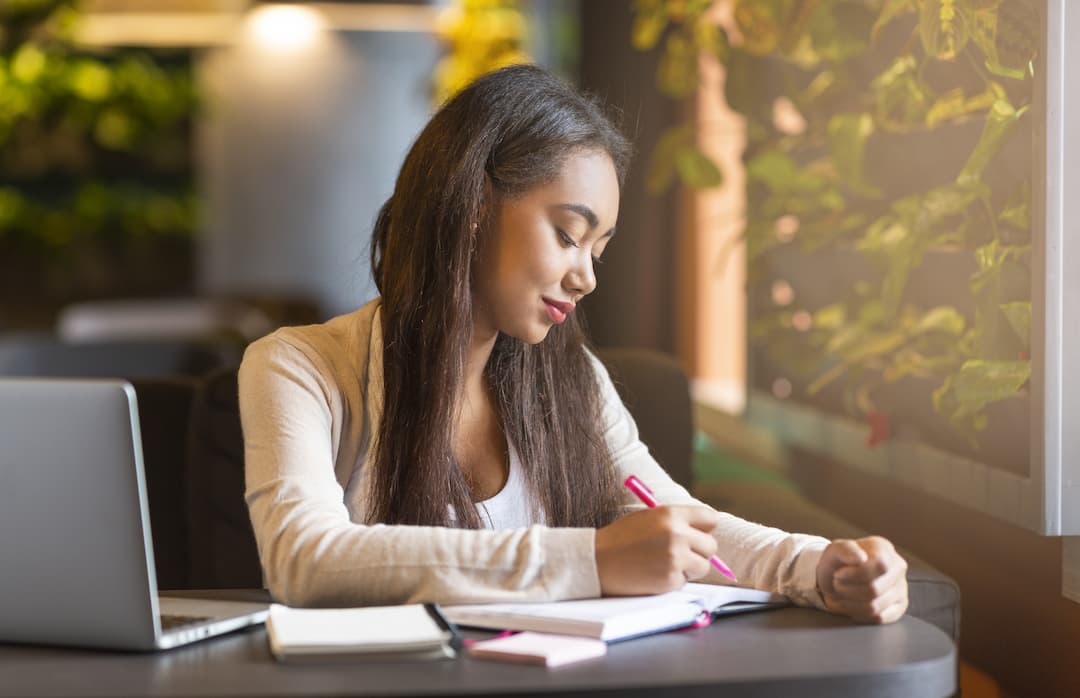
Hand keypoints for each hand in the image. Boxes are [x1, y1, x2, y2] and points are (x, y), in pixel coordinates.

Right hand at [595, 506, 720, 595]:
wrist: (598, 561)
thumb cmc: (621, 538)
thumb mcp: (648, 518)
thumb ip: (677, 521)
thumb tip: (704, 532)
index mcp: (671, 514)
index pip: (710, 518)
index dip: (705, 528)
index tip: (698, 533)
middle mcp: (677, 534)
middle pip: (711, 545)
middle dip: (699, 551)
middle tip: (682, 553)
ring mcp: (675, 558)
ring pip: (703, 566)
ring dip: (690, 567)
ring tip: (665, 563)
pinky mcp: (671, 579)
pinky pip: (686, 581)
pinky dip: (674, 580)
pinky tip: (655, 573)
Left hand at [816, 536, 907, 623]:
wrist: (837, 578)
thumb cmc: (838, 563)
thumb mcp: (835, 550)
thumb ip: (846, 550)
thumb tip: (861, 558)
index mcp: (884, 548)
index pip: (880, 565)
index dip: (856, 573)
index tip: (838, 574)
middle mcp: (898, 568)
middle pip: (874, 589)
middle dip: (847, 590)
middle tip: (837, 584)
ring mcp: (901, 588)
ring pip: (875, 606)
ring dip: (849, 603)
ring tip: (840, 595)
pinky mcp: (898, 607)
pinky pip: (878, 618)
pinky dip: (858, 614)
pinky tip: (850, 605)